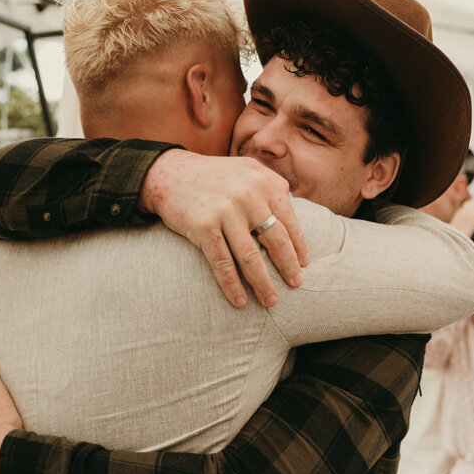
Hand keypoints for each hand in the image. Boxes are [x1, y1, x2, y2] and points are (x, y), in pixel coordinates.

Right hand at [139, 149, 309, 307]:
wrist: (169, 174)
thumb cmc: (213, 178)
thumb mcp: (247, 172)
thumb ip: (270, 190)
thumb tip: (294, 219)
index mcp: (264, 181)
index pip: (289, 220)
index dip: (299, 245)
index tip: (304, 264)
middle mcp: (249, 194)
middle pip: (276, 240)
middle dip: (288, 266)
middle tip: (296, 284)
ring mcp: (226, 211)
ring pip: (251, 256)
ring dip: (263, 283)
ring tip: (271, 301)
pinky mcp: (204, 226)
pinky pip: (223, 263)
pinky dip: (232, 285)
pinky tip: (239, 300)